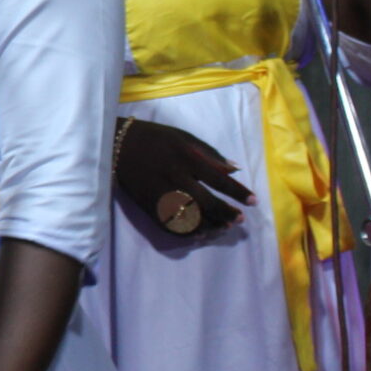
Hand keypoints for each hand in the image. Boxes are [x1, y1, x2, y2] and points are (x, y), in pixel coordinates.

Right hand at [115, 117, 253, 236]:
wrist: (117, 145)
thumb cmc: (155, 138)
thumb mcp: (184, 137)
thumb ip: (210, 153)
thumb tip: (234, 168)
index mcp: (187, 158)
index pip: (220, 179)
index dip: (238, 192)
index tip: (253, 202)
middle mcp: (176, 178)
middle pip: (208, 203)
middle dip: (227, 213)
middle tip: (239, 220)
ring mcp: (162, 194)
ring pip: (191, 218)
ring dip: (211, 225)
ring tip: (223, 227)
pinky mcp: (149, 205)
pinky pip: (172, 225)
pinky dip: (188, 232)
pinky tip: (200, 233)